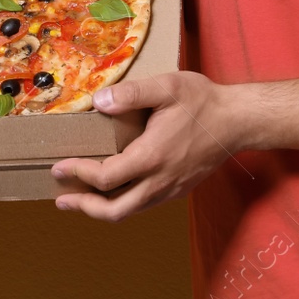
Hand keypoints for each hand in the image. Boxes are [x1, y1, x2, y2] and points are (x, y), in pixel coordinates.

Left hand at [50, 72, 246, 220]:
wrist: (238, 121)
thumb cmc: (202, 102)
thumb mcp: (166, 86)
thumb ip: (131, 93)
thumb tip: (98, 102)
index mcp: (152, 156)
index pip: (106, 178)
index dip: (79, 174)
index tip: (59, 166)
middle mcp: (160, 180)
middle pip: (115, 210)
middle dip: (84, 207)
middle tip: (62, 199)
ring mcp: (170, 189)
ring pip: (130, 212)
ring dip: (102, 209)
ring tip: (80, 198)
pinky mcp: (178, 190)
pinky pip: (144, 205)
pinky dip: (121, 203)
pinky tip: (112, 190)